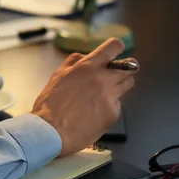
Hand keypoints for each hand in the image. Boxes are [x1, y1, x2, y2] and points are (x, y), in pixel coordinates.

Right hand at [32, 38, 136, 156]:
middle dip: (124, 69)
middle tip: (116, 74)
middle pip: (128, 67)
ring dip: (119, 85)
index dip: (116, 48)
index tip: (115, 52)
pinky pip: (118, 105)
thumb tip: (86, 57)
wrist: (50, 131)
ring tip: (105, 93)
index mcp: (87, 66)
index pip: (113, 47)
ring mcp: (110, 96)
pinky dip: (110, 106)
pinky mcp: (113, 113)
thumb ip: (74, 62)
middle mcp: (102, 79)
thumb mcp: (58, 75)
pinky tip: (96, 112)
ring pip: (127, 84)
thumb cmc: (50, 104)